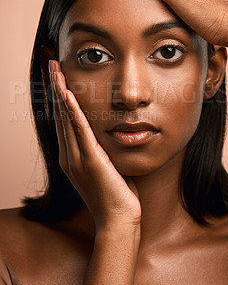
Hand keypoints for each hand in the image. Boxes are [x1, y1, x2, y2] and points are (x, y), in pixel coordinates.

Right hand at [49, 60, 140, 231]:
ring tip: (56, 70)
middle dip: (55, 87)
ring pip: (65, 118)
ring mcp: (76, 159)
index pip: (63, 120)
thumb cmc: (116, 194)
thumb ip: (102, 149)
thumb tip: (109, 133)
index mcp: (72, 156)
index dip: (59, 97)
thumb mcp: (106, 166)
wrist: (118, 220)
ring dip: (60, 91)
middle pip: (59, 114)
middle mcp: (69, 155)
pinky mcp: (89, 161)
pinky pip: (79, 130)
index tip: (58, 77)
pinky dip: (72, 111)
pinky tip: (67, 94)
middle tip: (52, 64)